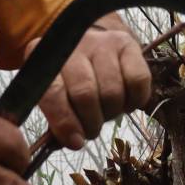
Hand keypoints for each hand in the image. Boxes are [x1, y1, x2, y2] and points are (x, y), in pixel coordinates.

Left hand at [29, 14, 150, 149]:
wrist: (95, 46)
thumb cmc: (72, 79)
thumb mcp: (57, 96)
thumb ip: (59, 119)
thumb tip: (72, 141)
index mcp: (47, 59)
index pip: (52, 92)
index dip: (64, 121)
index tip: (75, 142)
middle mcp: (74, 45)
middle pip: (85, 93)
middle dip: (91, 123)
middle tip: (91, 130)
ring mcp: (102, 42)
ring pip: (112, 91)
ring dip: (112, 113)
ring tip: (107, 112)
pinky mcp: (128, 44)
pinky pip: (137, 81)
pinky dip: (134, 101)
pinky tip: (125, 101)